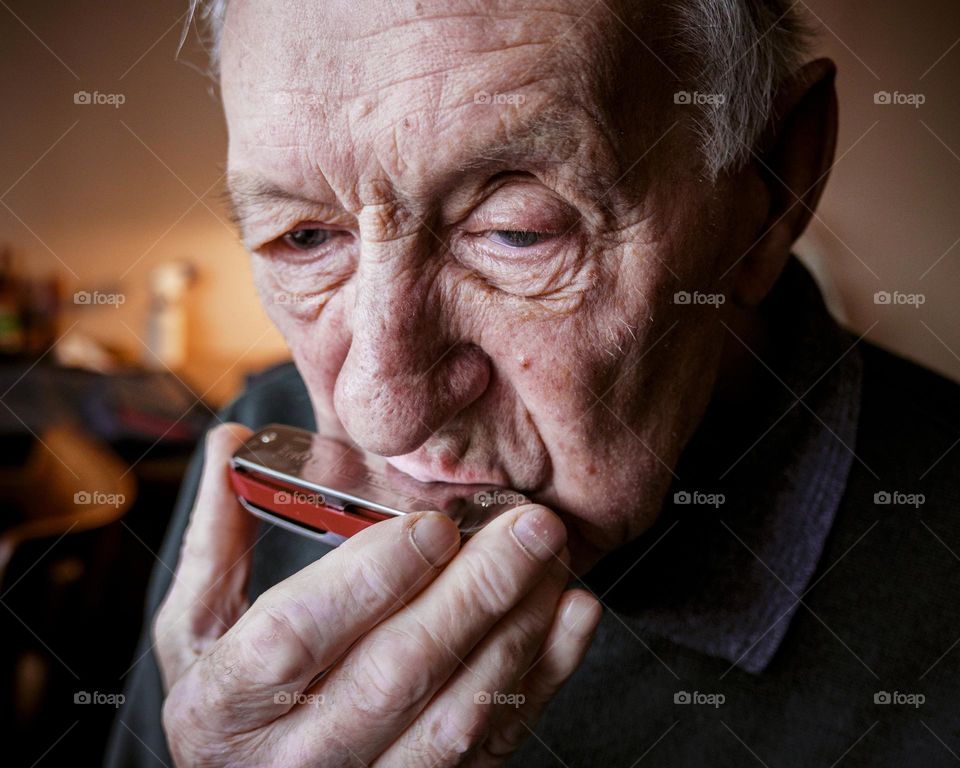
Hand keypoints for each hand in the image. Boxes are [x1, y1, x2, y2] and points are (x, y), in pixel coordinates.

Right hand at [154, 423, 602, 766]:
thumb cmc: (222, 702)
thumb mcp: (195, 626)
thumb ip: (218, 536)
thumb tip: (231, 439)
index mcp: (226, 701)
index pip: (296, 638)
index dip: (369, 580)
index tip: (432, 527)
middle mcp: (294, 754)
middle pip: (393, 675)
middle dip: (472, 594)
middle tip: (527, 526)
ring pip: (453, 718)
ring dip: (515, 633)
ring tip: (551, 562)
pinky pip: (492, 745)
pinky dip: (543, 680)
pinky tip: (572, 617)